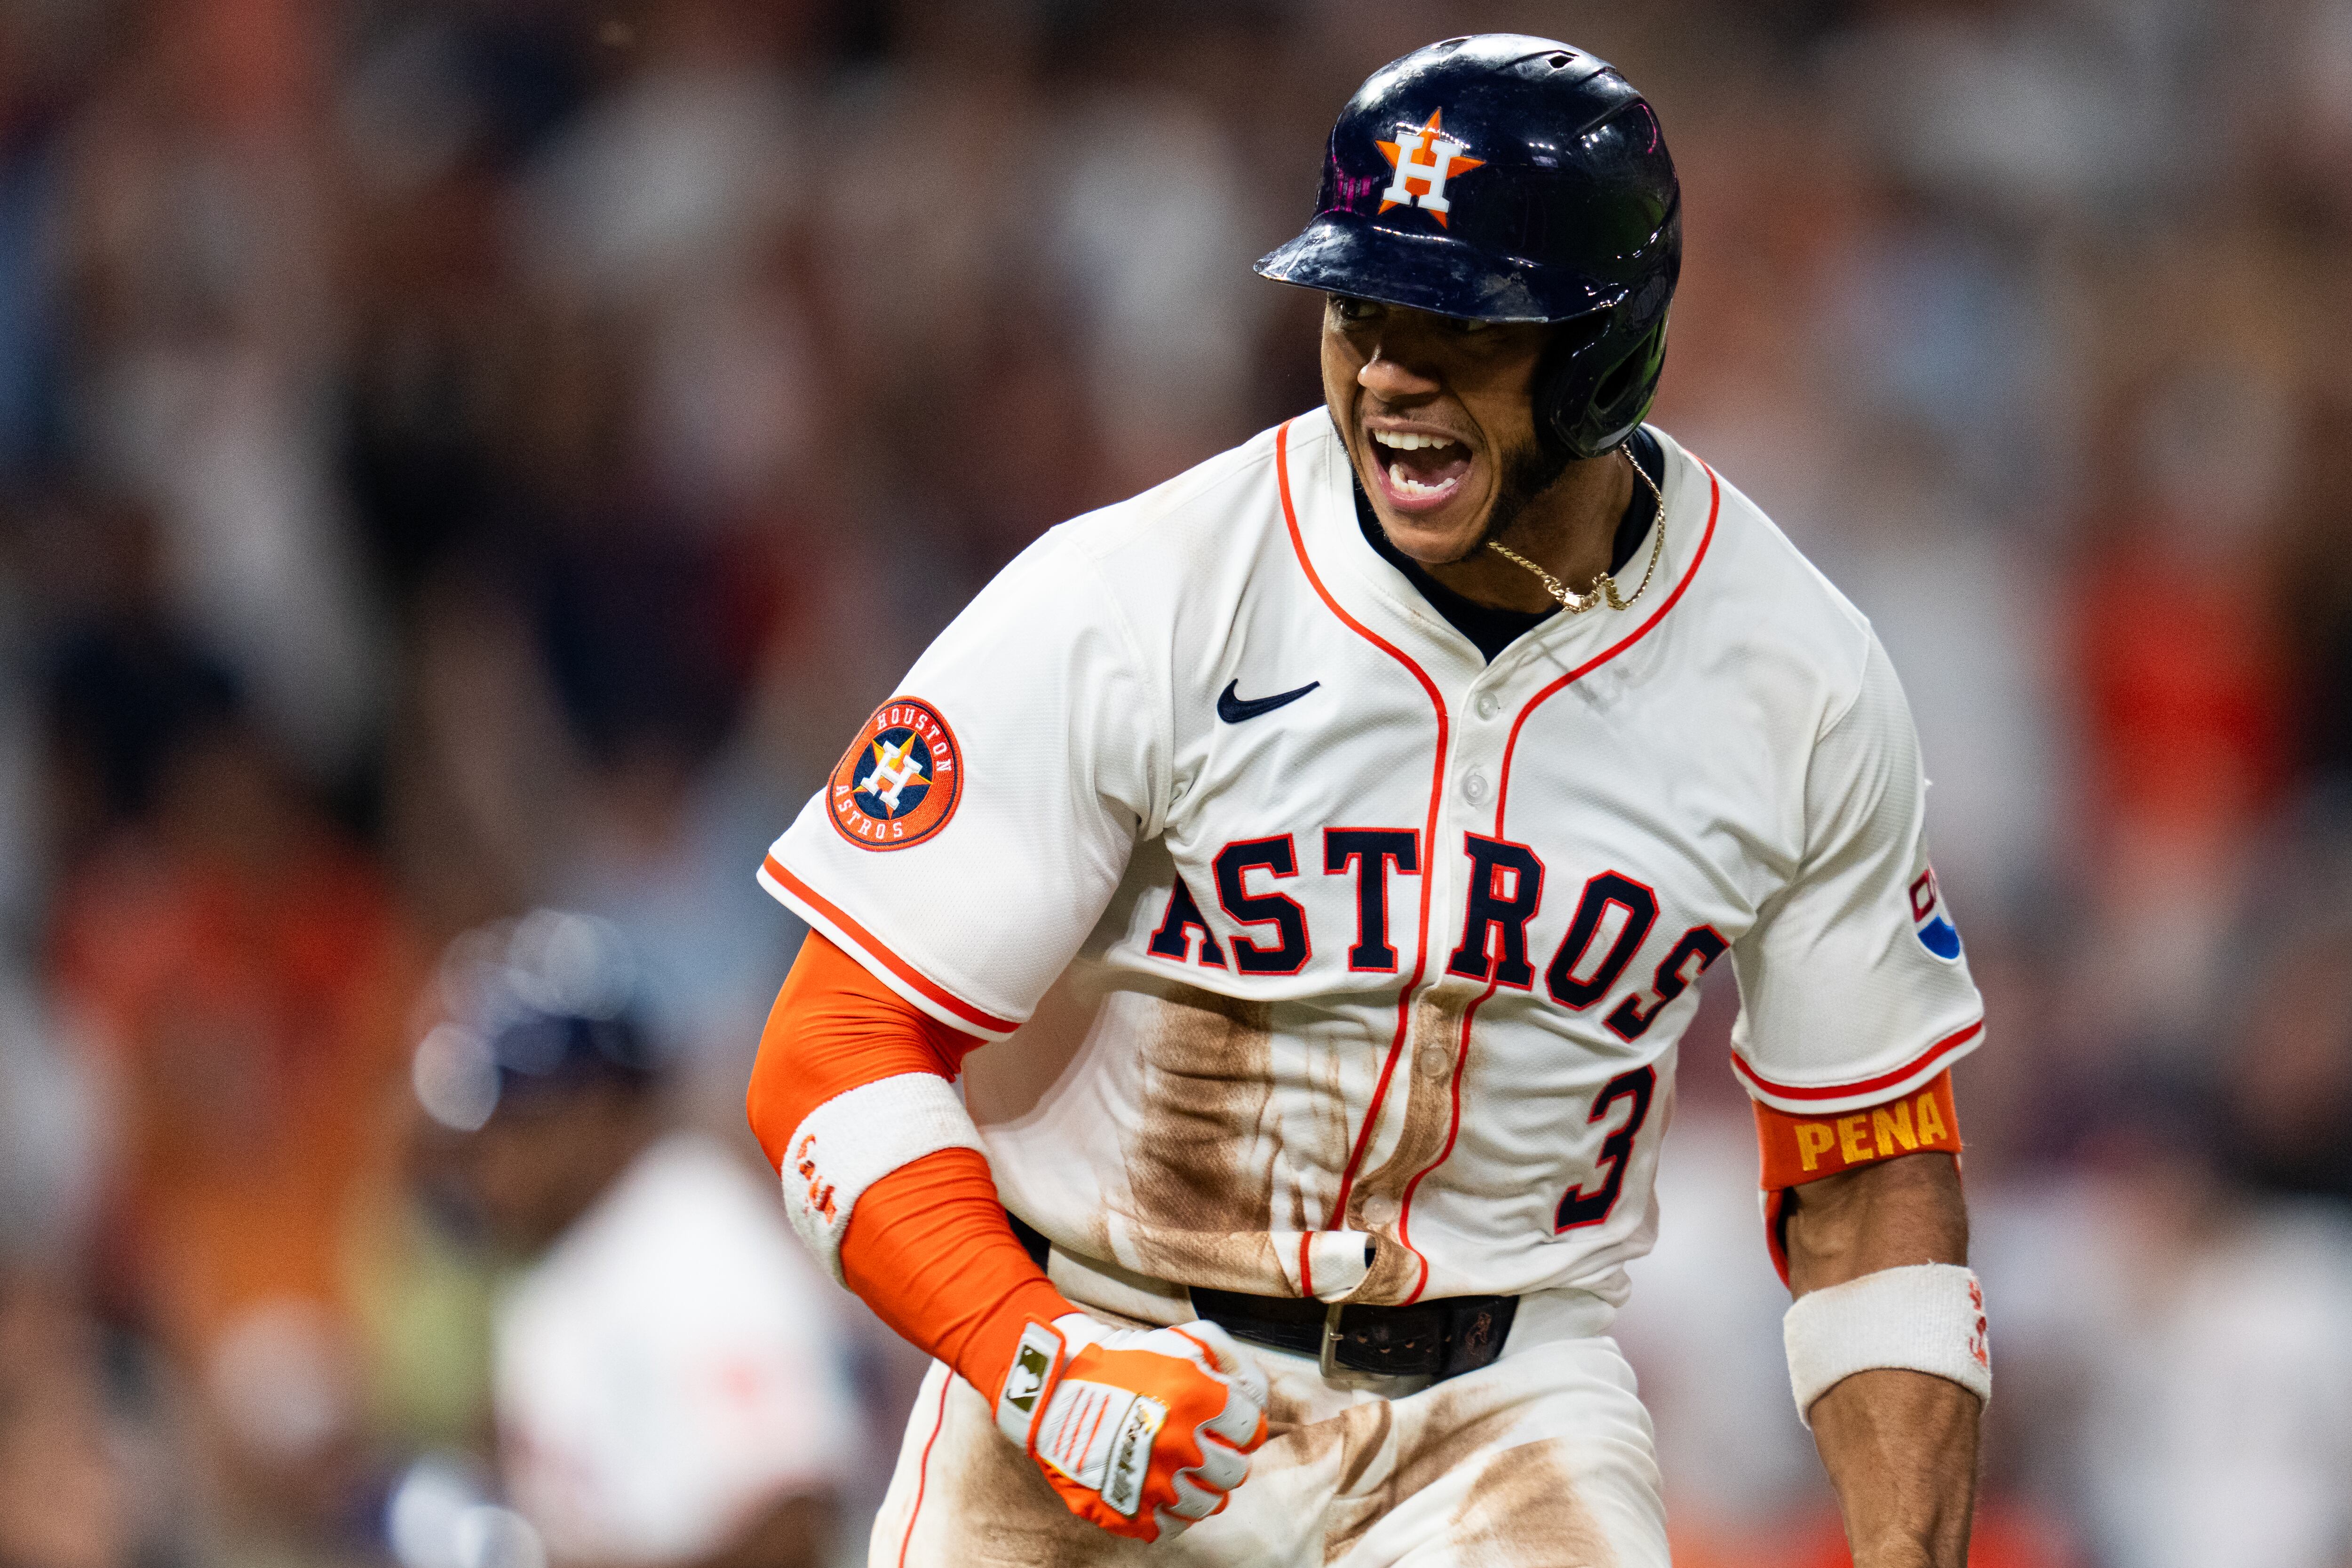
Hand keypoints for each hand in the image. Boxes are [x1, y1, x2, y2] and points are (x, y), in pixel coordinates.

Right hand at [995, 1314, 1268, 1542]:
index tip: (1229, 1424)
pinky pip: (1171, 1527)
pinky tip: (1164, 1491)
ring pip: (1208, 1504)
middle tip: (1209, 1447)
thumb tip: (1255, 1395)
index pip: (1252, 1431)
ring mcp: (1153, 1483)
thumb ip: (1231, 1359)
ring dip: (1204, 1487)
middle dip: (1228, 1458)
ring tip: (1188, 1471)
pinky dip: (1174, 1513)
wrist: (1055, 1386)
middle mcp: (1179, 1446)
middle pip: (1234, 1472)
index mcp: (1198, 1401)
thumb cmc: (1123, 1359)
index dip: (1244, 1426)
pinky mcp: (1126, 1509)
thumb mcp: (1183, 1338)